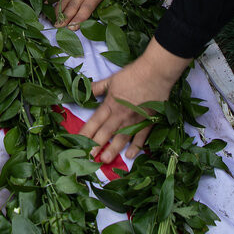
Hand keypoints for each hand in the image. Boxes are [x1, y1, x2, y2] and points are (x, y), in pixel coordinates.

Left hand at [78, 40, 188, 161]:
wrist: (156, 72)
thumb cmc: (133, 74)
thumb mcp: (111, 79)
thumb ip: (97, 88)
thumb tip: (84, 91)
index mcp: (110, 104)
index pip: (94, 121)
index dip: (85, 133)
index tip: (77, 143)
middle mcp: (121, 114)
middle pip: (106, 132)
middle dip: (95, 145)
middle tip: (88, 158)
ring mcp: (135, 120)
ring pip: (122, 138)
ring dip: (113, 150)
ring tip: (105, 161)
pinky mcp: (148, 121)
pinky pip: (141, 137)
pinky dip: (136, 146)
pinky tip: (129, 155)